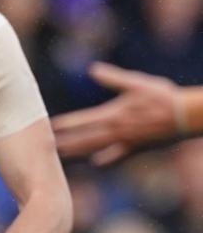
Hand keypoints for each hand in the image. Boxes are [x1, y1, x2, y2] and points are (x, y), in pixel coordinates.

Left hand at [51, 62, 179, 164]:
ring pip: (96, 150)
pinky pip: (116, 157)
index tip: (49, 127)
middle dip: (65, 143)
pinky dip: (104, 161)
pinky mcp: (135, 149)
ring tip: (63, 155)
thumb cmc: (162, 97)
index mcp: (113, 116)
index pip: (82, 122)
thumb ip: (112, 78)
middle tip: (46, 147)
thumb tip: (92, 69)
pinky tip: (95, 164)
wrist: (185, 116)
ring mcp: (124, 143)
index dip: (65, 125)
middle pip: (84, 140)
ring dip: (78, 152)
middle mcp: (116, 132)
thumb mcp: (135, 83)